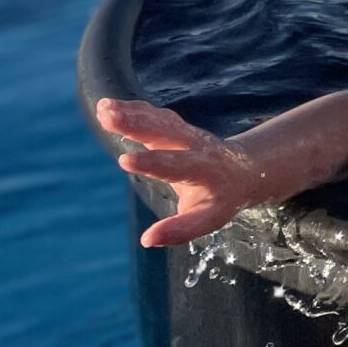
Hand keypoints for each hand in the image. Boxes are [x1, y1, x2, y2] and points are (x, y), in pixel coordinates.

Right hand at [97, 98, 265, 246]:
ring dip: (130, 113)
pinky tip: (108, 106)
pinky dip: (133, 109)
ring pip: (158, 119)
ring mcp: (186, 133)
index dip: (151, 163)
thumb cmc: (223, 199)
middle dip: (136, 124)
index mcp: (201, 170)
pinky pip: (154, 115)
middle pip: (164, 132)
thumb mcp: (209, 219)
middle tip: (108, 117)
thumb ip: (180, 229)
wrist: (244, 171)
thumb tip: (147, 240)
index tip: (125, 160)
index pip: (174, 165)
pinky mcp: (177, 127)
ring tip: (103, 108)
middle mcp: (194, 145)